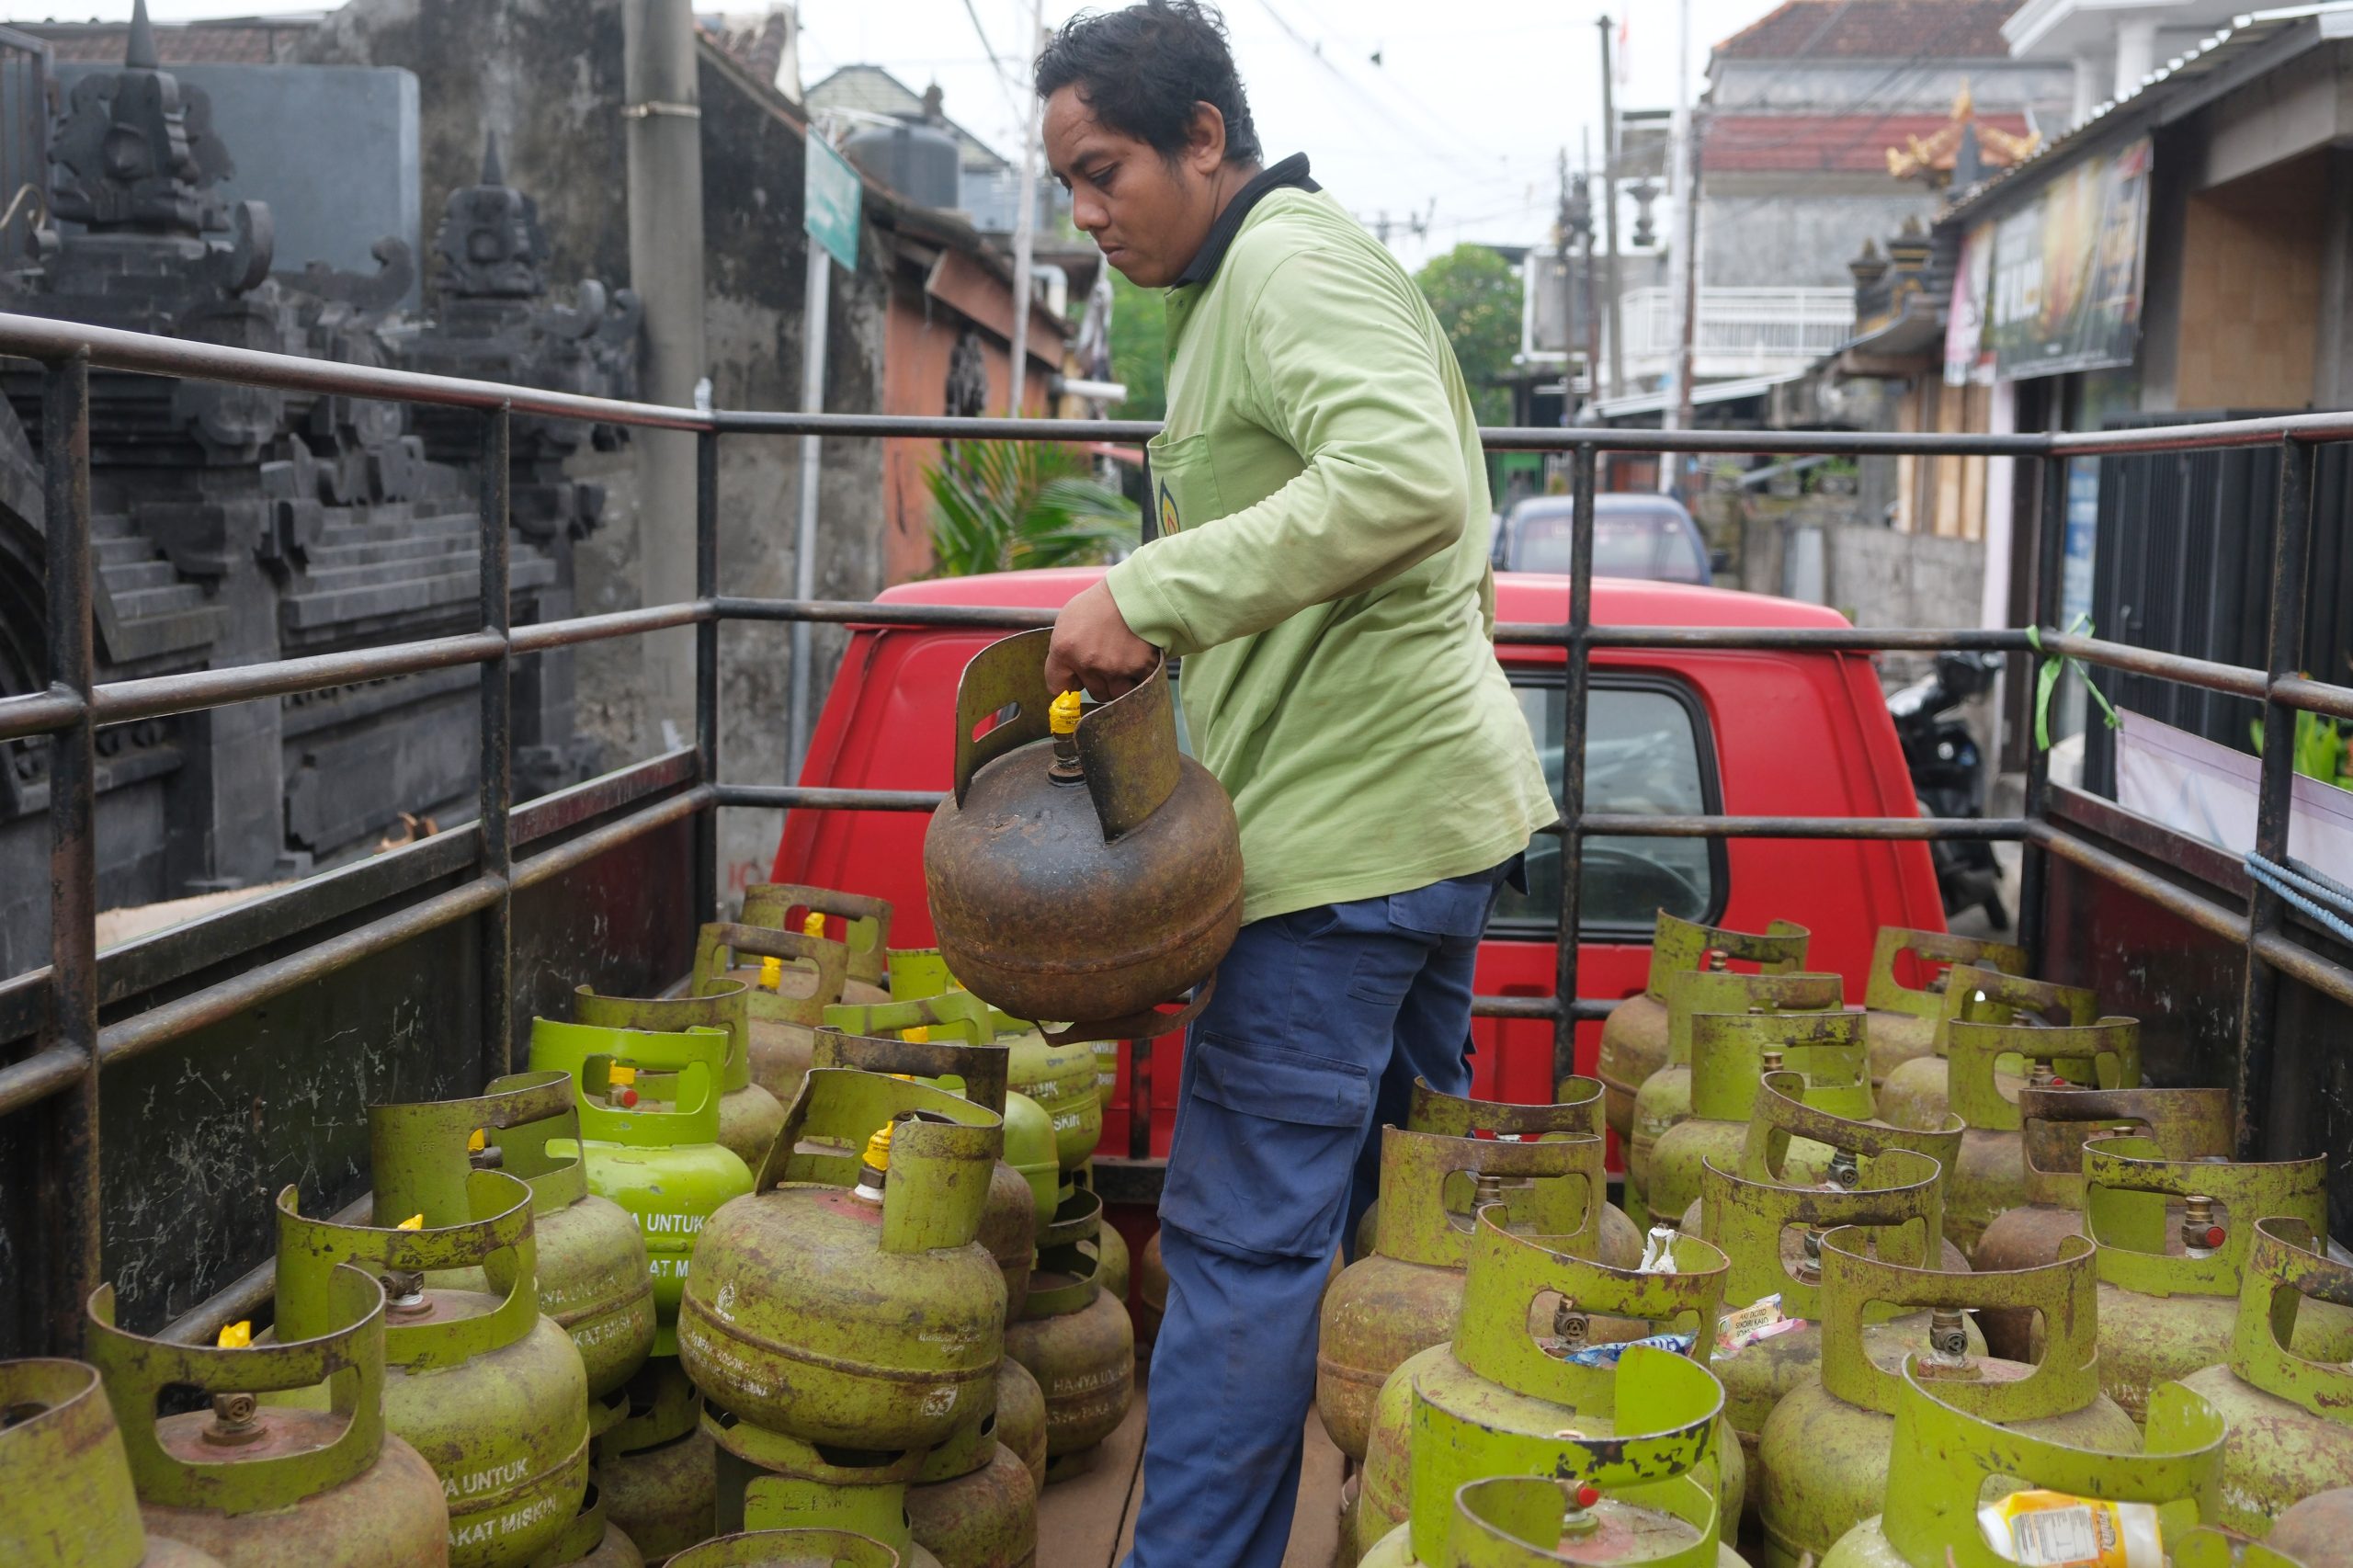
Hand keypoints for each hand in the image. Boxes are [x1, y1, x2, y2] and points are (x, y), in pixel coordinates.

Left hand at [1045, 580, 1156, 700]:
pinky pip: (1139, 687)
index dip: (1068, 684)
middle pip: (1093, 693)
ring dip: (1121, 685)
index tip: (1076, 681)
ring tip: (1125, 664)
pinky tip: (1140, 660)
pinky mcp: (1140, 668)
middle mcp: (1087, 662)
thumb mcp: (1069, 620)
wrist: (1137, 590)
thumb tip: (1067, 676)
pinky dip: (1141, 678)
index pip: (1057, 687)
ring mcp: (1115, 668)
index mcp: (1064, 649)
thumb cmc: (1101, 602)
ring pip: (1116, 695)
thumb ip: (1064, 650)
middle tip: (1108, 663)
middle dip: (1099, 682)